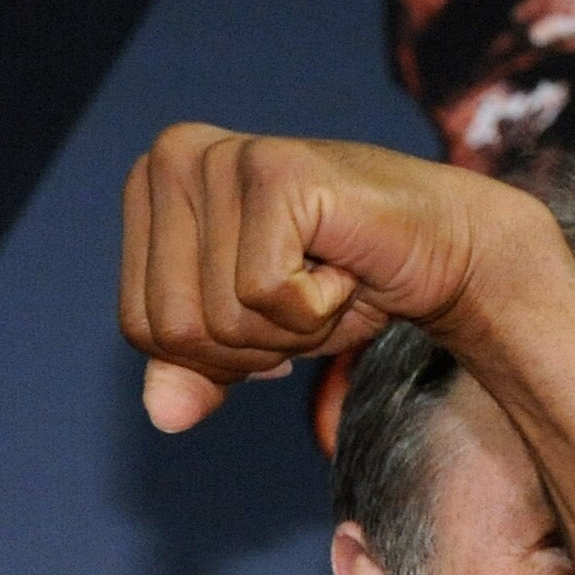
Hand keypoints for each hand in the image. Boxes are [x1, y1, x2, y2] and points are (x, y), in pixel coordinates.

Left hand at [120, 125, 540, 433]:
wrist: (436, 253)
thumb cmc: (330, 285)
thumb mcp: (240, 341)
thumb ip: (187, 375)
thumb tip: (164, 418)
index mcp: (148, 186)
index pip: (139, 328)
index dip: (209, 351)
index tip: (264, 302)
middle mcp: (173, 157)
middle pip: (171, 330)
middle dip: (246, 344)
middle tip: (300, 289)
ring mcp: (223, 158)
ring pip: (217, 319)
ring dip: (283, 327)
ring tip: (321, 273)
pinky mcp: (276, 172)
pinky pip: (264, 294)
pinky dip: (313, 306)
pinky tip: (339, 262)